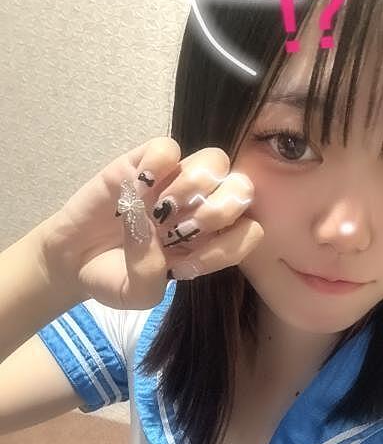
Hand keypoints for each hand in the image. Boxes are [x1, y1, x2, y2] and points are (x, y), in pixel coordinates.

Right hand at [40, 137, 263, 309]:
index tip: (191, 260)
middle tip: (186, 226)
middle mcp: (199, 209)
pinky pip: (168, 147)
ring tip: (159, 207)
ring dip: (192, 184)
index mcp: (209, 243)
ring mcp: (174, 183)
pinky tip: (140, 183)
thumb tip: (148, 230)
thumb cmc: (112, 277)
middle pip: (242, 187)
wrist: (73, 258)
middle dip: (222, 206)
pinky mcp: (144, 164)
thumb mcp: (135, 296)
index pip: (249, 231)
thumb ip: (149, 275)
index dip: (230, 242)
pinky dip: (157, 162)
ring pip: (214, 160)